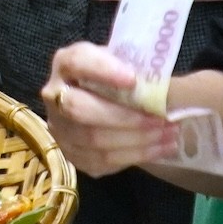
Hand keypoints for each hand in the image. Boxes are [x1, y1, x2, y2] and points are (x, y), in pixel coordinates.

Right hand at [39, 41, 179, 175]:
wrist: (100, 100)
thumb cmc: (116, 77)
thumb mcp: (122, 61)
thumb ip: (135, 67)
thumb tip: (162, 88)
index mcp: (65, 63)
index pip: (76, 62)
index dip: (103, 71)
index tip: (133, 80)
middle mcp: (54, 96)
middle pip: (79, 109)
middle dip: (124, 116)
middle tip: (160, 118)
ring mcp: (59, 129)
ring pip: (92, 140)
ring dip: (137, 140)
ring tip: (169, 134)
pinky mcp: (72, 154)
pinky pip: (101, 162)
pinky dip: (135, 156)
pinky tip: (160, 148)